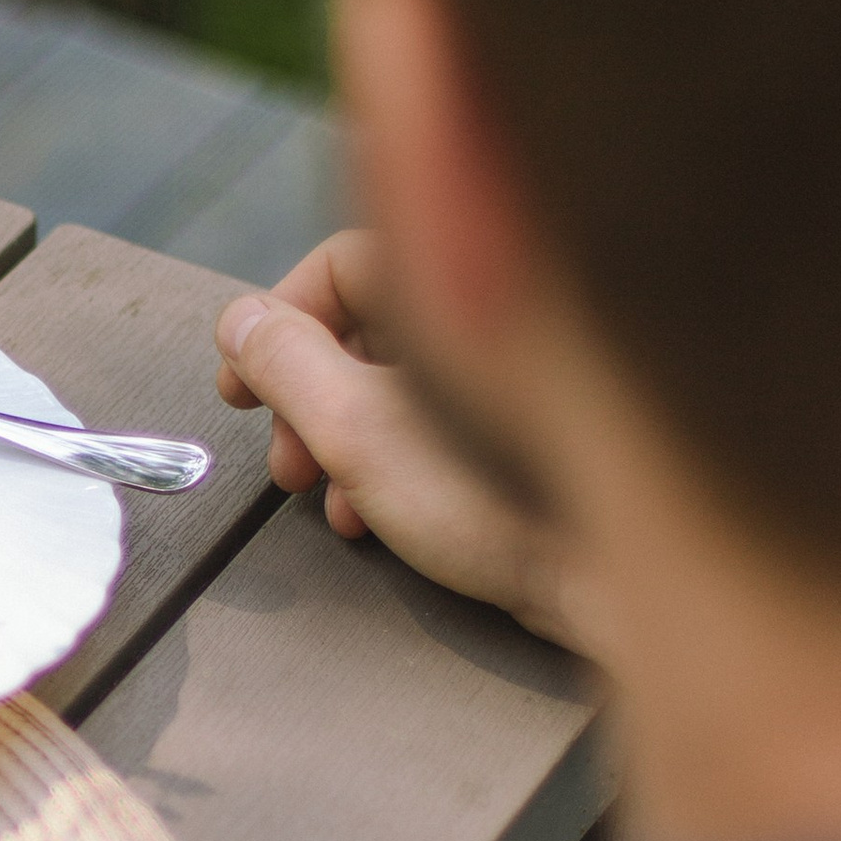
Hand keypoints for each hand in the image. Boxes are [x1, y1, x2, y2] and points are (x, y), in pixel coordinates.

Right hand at [213, 231, 586, 648]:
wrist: (602, 574)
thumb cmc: (491, 498)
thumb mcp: (352, 428)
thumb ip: (285, 364)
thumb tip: (240, 321)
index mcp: (454, 287)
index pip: (338, 266)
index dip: (276, 323)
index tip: (238, 390)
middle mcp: (487, 312)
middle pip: (363, 328)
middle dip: (305, 401)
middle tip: (286, 466)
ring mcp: (509, 371)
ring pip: (395, 381)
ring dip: (341, 441)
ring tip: (329, 503)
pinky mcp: (523, 425)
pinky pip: (437, 418)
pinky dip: (393, 458)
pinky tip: (378, 516)